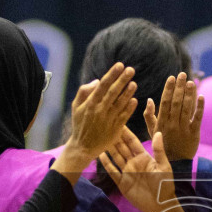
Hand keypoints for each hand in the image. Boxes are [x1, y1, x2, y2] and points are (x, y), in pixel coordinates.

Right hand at [59, 62, 137, 176]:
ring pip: (120, 104)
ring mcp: (108, 120)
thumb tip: (98, 80)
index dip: (112, 74)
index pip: (103, 86)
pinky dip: (129, 108)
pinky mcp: (115, 129)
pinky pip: (124, 116)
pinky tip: (135, 100)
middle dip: (122, 80)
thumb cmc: (79, 124)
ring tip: (134, 83)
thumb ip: (84, 91)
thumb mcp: (76, 106)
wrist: (83, 146)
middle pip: (113, 92)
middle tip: (131, 70)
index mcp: (90, 103)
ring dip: (128, 93)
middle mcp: (100, 110)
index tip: (120, 65)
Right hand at [102, 128, 176, 211]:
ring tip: (100, 138)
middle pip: (121, 147)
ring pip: (116, 157)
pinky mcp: (122, 182)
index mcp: (143, 157)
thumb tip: (158, 132)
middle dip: (114, 137)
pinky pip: (112, 171)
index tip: (118, 121)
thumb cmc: (165, 184)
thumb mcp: (163, 166)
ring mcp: (127, 172)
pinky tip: (100, 155)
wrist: (160, 205)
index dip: (125, 132)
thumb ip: (159, 150)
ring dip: (109, 148)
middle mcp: (133, 162)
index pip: (132, 141)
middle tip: (105, 126)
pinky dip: (106, 163)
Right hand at [143, 73, 203, 161]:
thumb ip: (149, 115)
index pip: (165, 102)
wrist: (175, 162)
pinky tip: (201, 96)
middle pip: (176, 103)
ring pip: (187, 108)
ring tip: (191, 82)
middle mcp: (172, 124)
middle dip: (180, 87)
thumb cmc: (163, 144)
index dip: (169, 89)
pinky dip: (200, 107)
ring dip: (189, 94)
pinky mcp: (194, 133)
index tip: (172, 78)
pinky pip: (197, 118)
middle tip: (183, 74)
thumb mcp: (152, 131)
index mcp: (162, 122)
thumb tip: (149, 100)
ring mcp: (183, 129)